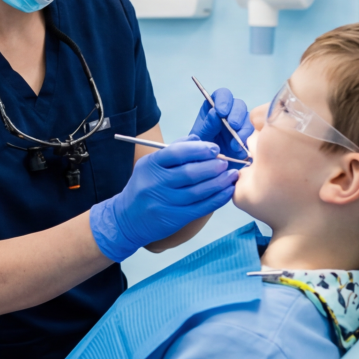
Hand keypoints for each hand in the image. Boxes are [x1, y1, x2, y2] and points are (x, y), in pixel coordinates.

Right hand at [89, 137, 237, 261]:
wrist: (127, 219)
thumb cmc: (143, 188)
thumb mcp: (150, 165)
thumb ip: (173, 151)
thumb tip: (197, 139)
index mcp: (150, 165)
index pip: (176, 153)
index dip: (198, 150)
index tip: (214, 148)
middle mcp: (155, 183)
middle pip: (189, 173)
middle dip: (212, 166)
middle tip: (225, 162)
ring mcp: (164, 202)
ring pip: (197, 191)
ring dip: (218, 183)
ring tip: (231, 175)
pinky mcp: (174, 218)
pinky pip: (200, 207)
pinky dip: (217, 199)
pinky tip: (226, 191)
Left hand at [191, 86, 251, 160]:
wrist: (209, 169)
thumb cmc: (201, 150)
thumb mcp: (200, 138)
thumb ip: (207, 125)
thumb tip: (215, 113)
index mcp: (214, 108)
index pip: (222, 95)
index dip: (223, 100)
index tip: (221, 111)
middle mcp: (229, 114)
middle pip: (238, 105)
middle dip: (236, 114)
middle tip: (233, 126)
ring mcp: (241, 125)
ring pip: (248, 119)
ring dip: (243, 130)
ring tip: (234, 145)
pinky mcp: (249, 137)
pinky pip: (254, 134)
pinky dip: (247, 142)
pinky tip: (239, 150)